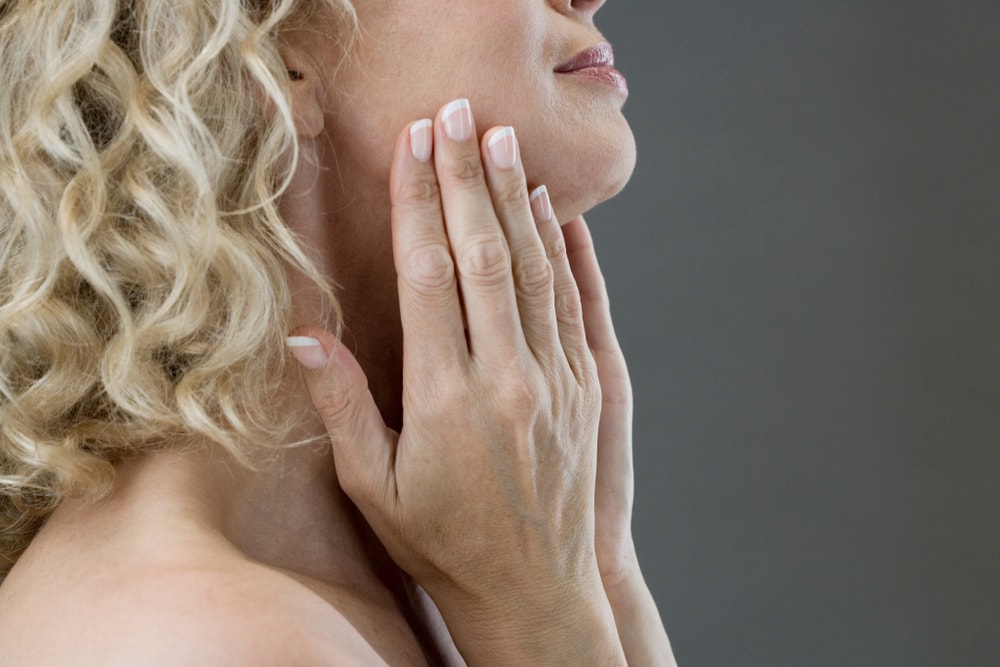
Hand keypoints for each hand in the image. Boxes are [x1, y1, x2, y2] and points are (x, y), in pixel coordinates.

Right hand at [290, 99, 624, 664]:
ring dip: (514, 200)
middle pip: (484, 257)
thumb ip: (340, 407)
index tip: (412, 149)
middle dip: (465, 178)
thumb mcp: (373, 489)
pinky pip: (574, 304)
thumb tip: (303, 334)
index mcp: (445, 399)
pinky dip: (563, 250)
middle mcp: (505, 381)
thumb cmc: (443, 544)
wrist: (535, 591)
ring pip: (535, 270)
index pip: (429, 277)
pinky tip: (550, 211)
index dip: (418, 205)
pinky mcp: (588, 391)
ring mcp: (554, 384)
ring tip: (499, 142)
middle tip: (455, 116)